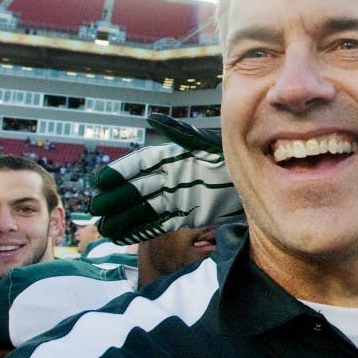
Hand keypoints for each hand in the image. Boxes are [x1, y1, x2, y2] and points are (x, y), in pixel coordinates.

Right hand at [91, 114, 243, 243]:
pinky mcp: (189, 215)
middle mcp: (172, 179)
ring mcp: (179, 198)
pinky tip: (123, 238)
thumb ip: (180, 134)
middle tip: (97, 209)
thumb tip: (152, 119)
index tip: (102, 181)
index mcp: (175, 158)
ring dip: (124, 219)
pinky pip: (160, 224)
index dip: (122, 173)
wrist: (259, 179)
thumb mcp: (208, 143)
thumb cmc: (232, 156)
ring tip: (105, 229)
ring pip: (145, 210)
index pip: (142, 165)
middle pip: (139, 190)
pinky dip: (142, 231)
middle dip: (117, 200)